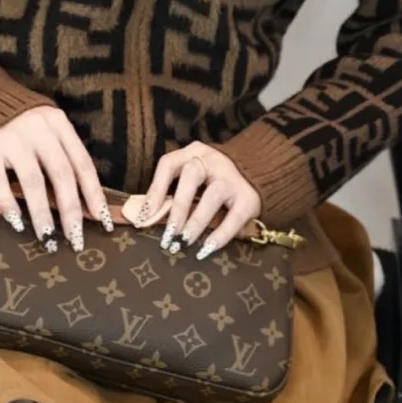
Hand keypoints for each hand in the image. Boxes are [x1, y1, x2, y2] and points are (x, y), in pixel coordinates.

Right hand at [0, 104, 113, 250]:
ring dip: (42, 214)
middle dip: (71, 211)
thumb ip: (62, 158)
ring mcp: (10, 138)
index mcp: (59, 124)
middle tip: (76, 239)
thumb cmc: (20, 128)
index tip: (102, 221)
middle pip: (61, 174)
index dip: (94, 194)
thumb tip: (85, 206)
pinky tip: (17, 223)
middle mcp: (37, 129)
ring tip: (47, 239)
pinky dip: (9, 206)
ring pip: (33, 182)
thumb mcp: (46, 132)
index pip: (82, 163)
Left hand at [136, 142, 261, 260]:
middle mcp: (214, 161)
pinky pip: (233, 218)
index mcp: (194, 153)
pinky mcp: (249, 199)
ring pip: (211, 196)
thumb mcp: (192, 180)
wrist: (257, 177)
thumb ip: (170, 194)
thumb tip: (144, 219)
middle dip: (177, 208)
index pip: (169, 164)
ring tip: (183, 241)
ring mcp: (233, 178)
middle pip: (190, 176)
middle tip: (167, 235)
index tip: (144, 216)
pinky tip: (205, 249)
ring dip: (195, 222)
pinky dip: (219, 236)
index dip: (155, 190)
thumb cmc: (212, 183)